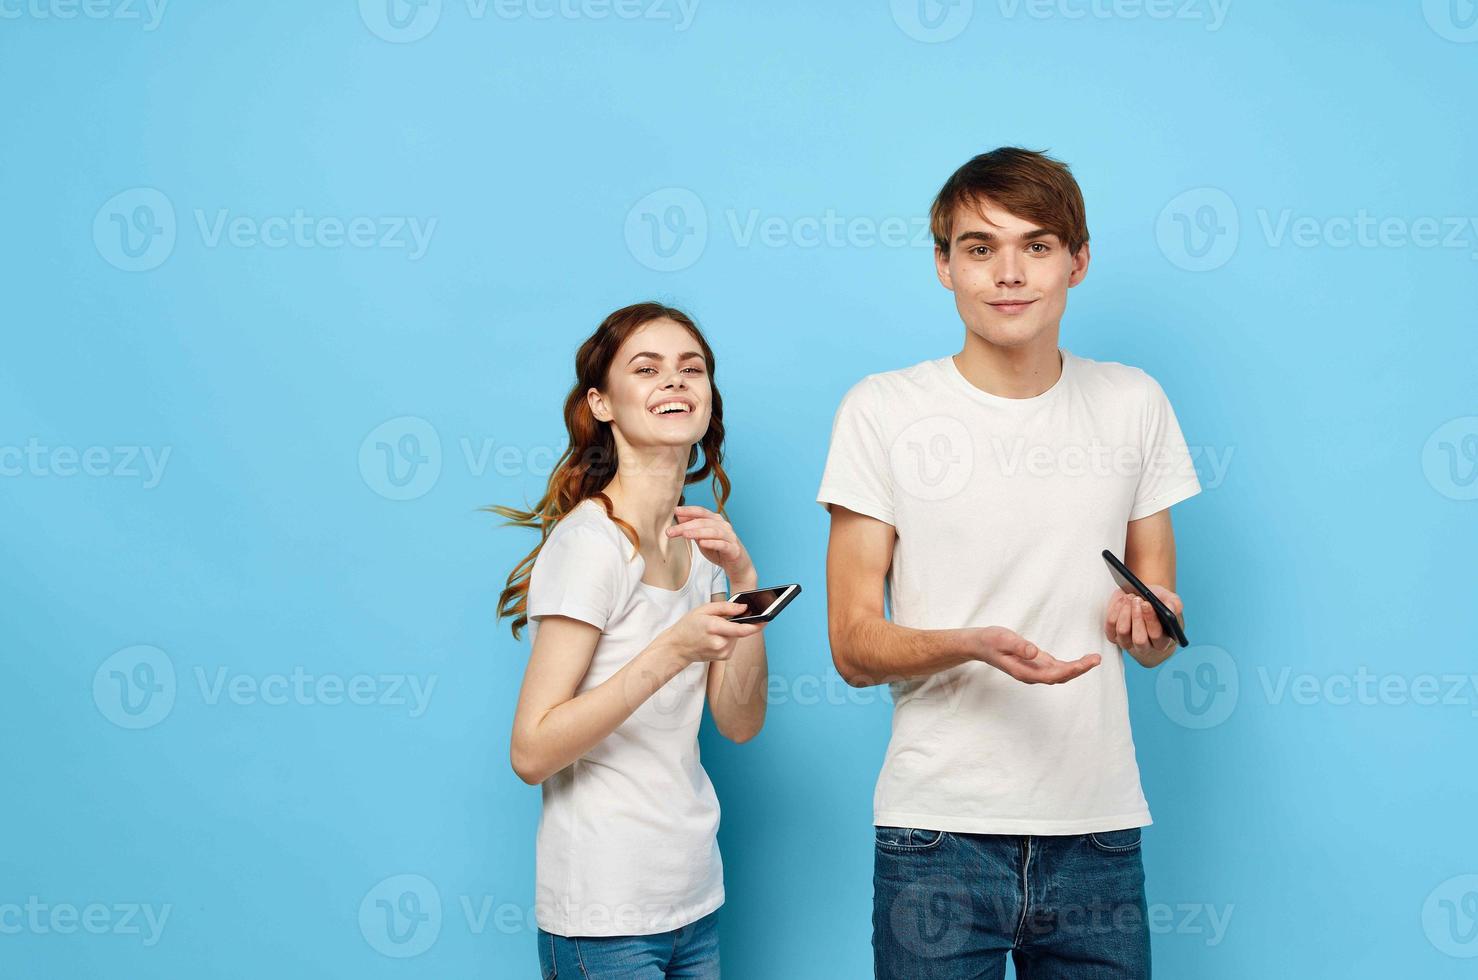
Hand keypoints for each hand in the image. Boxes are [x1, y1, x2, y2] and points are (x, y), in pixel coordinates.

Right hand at [661, 602, 763, 664]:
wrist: (677, 648)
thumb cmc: (688, 626)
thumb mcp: (704, 609)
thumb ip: (726, 607)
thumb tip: (745, 607)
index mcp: (714, 628)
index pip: (740, 629)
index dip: (756, 624)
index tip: (767, 619)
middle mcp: (720, 643)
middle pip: (740, 631)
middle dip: (737, 623)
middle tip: (723, 619)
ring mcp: (722, 652)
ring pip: (737, 637)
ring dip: (732, 631)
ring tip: (715, 629)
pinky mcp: (724, 657)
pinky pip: (734, 643)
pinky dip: (729, 638)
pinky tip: (716, 637)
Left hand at [667, 505, 756, 589]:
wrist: (737, 566)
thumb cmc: (719, 551)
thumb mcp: (702, 538)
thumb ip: (693, 528)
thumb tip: (679, 515)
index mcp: (716, 521)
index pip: (701, 512)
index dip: (688, 510)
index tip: (675, 510)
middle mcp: (724, 526)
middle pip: (703, 522)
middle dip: (686, 525)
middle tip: (670, 531)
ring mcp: (730, 537)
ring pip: (713, 531)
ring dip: (697, 532)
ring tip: (684, 535)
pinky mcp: (734, 550)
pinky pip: (723, 545)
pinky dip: (712, 543)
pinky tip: (702, 543)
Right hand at [971, 626, 1100, 683]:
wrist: (979, 645)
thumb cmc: (990, 641)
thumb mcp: (1002, 639)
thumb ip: (1019, 646)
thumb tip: (1035, 652)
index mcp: (1024, 671)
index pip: (1053, 675)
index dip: (1071, 670)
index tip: (1085, 663)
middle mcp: (1032, 674)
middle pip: (1061, 677)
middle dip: (1080, 669)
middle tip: (1096, 659)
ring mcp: (1034, 670)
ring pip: (1060, 674)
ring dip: (1078, 668)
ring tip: (1094, 659)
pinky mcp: (1036, 663)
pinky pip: (1056, 668)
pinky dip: (1070, 664)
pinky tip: (1082, 660)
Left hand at [1105, 586, 1182, 659]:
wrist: (1142, 599)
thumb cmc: (1157, 603)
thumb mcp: (1169, 599)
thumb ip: (1175, 604)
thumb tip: (1172, 609)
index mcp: (1162, 641)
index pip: (1156, 636)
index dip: (1151, 620)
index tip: (1147, 603)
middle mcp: (1144, 646)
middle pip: (1139, 639)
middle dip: (1137, 617)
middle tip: (1137, 600)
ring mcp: (1127, 642)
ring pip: (1123, 632)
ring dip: (1125, 612)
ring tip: (1130, 597)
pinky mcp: (1113, 636)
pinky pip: (1110, 627)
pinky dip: (1115, 611)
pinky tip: (1122, 601)